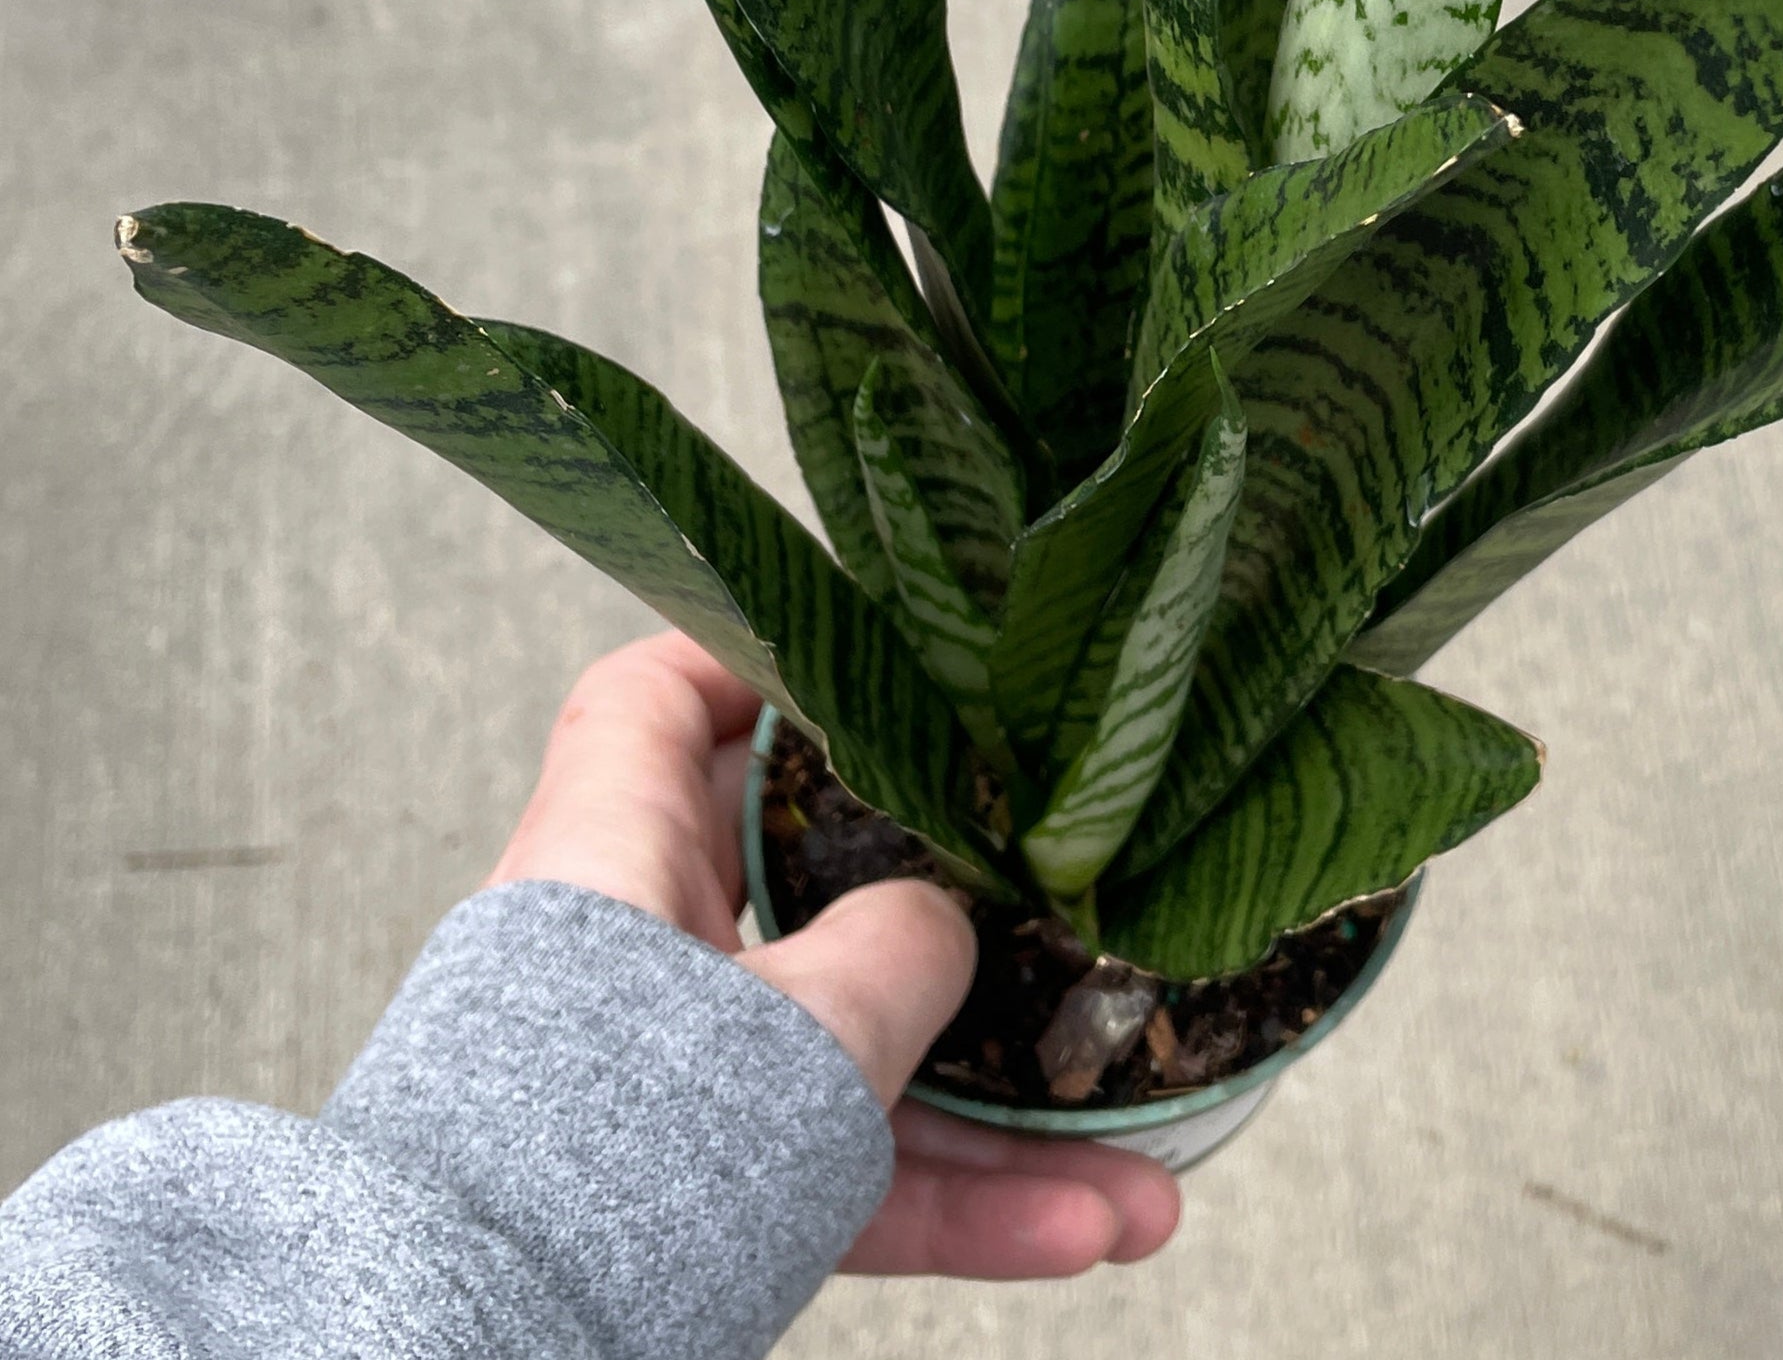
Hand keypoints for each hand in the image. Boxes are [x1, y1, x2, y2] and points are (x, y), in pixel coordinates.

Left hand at [488, 630, 1180, 1279]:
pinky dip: (956, 1206)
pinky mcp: (693, 1197)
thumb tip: (948, 926)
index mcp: (617, 856)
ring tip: (1143, 1180)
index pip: (655, 699)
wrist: (473, 1358)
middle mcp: (638, 957)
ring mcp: (669, 1082)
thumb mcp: (803, 1023)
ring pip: (860, 1065)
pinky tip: (1080, 1232)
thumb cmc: (606, 1160)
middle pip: (818, 893)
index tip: (871, 664)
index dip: (752, 660)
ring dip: (1007, 1126)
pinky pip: (844, 1175)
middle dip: (966, 937)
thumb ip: (902, 946)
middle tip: (1059, 916)